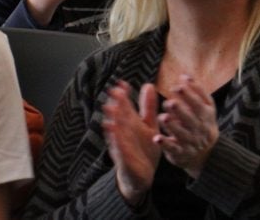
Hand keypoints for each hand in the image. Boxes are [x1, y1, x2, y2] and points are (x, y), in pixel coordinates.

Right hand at [101, 81, 159, 205]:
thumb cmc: (144, 149)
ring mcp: (122, 144)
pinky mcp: (123, 158)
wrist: (142, 176)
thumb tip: (148, 85)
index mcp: (131, 122)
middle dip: (116, 104)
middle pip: (119, 115)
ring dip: (112, 121)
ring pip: (116, 130)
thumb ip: (148, 107)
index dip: (123, 95)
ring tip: (110, 109)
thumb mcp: (150, 126)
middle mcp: (124, 131)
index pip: (126, 105)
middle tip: (114, 91)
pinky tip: (113, 132)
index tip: (122, 83)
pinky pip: (119, 148)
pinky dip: (116, 140)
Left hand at [155, 75, 218, 178]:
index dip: (189, 96)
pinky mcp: (180, 153)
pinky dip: (165, 144)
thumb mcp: (205, 107)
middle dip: (181, 111)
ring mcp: (190, 142)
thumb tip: (184, 75)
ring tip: (164, 117)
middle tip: (170, 102)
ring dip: (173, 127)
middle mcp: (199, 129)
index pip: (198, 104)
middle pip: (191, 120)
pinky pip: (173, 149)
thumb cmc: (202, 122)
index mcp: (206, 115)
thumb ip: (196, 91)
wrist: (207, 153)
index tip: (177, 86)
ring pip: (182, 135)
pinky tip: (157, 138)